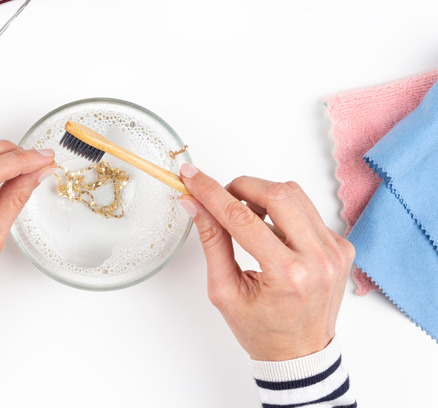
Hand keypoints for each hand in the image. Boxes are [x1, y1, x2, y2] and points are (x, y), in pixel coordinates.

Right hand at [178, 163, 354, 360]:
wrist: (300, 356)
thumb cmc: (262, 331)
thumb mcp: (225, 291)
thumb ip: (212, 242)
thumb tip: (195, 204)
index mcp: (288, 274)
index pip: (242, 218)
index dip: (211, 193)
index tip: (192, 177)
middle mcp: (318, 258)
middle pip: (277, 193)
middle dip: (241, 187)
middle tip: (220, 199)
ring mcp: (335, 251)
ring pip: (295, 195)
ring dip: (262, 196)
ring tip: (243, 216)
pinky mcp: (341, 247)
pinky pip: (308, 211)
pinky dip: (282, 213)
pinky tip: (269, 233)